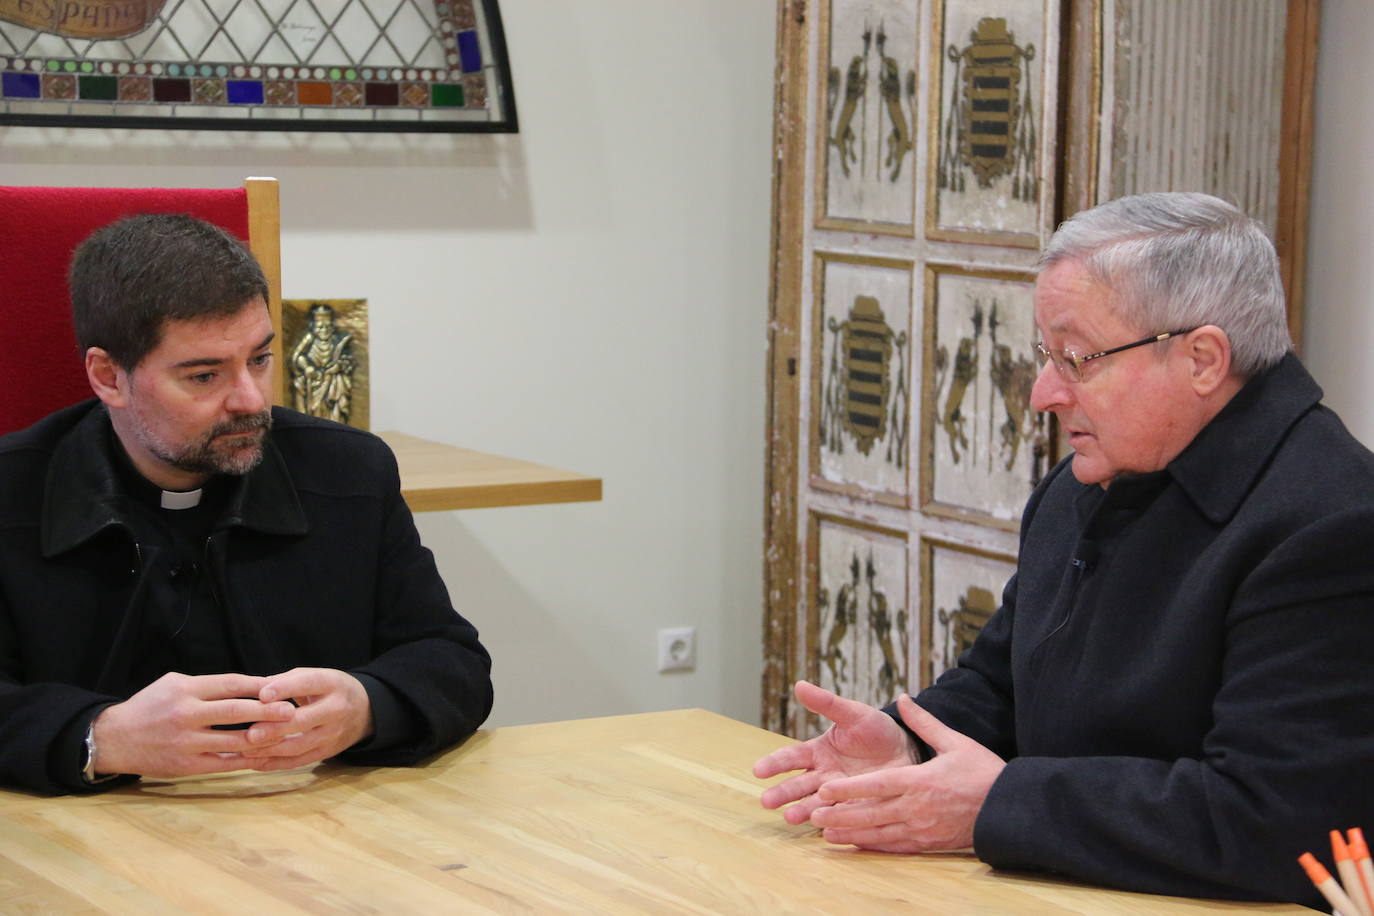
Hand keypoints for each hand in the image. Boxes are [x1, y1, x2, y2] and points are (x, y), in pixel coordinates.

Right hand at [91, 672, 297, 777]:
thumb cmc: (150, 706)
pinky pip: (224, 764)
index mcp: (186, 690)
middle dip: (269, 712)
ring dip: (263, 739)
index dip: (260, 686)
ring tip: (285, 735)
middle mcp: (187, 714)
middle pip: (237, 712)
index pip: (232, 684)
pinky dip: (246, 760)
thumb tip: (249, 685)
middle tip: (292, 711)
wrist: (114, 738)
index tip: (283, 687)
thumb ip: (208, 685)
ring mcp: (187, 742)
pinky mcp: (186, 765)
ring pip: (235, 741)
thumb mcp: (174, 684)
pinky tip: (264, 756)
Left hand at [242, 668, 374, 770]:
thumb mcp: (316, 675)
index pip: (308, 684)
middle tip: (250, 733)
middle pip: (303, 720)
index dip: (285, 689)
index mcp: (332, 684)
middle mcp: (336, 709)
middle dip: (275, 728)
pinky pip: (298, 761)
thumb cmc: (330, 689)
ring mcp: (333, 734)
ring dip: (270, 749)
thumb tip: (254, 688)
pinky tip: (254, 762)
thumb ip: (286, 680)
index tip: (262, 695)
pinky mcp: (327, 752)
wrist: (365, 710)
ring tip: (246, 750)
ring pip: (299, 745)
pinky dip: (274, 763)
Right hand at [754, 680, 914, 824]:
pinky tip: (823, 827)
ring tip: (790, 817)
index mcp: (818, 752)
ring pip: (815, 804)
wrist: (908, 751)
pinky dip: (831, 822)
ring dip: (802, 810)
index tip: (758, 770)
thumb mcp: (852, 714)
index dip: (775, 764)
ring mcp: (839, 794)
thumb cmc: (877, 730)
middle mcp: (824, 775)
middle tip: (766, 802)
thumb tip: (799, 685)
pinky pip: (842, 816)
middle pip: (798, 785)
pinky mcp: (856, 808)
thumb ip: (827, 703)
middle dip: (782, 793)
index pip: (791, 758)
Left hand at [808, 693, 1005, 852]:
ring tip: (825, 832)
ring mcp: (923, 828)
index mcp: (921, 781)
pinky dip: (872, 846)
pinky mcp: (928, 843)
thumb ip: (923, 722)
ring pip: (879, 834)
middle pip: (872, 813)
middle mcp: (918, 808)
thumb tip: (902, 697)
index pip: (877, 786)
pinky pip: (895, 847)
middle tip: (813, 813)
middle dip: (840, 815)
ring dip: (851, 834)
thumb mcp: (955, 741)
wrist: (1009, 808)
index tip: (826, 789)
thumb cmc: (983, 772)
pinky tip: (855, 844)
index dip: (850, 790)